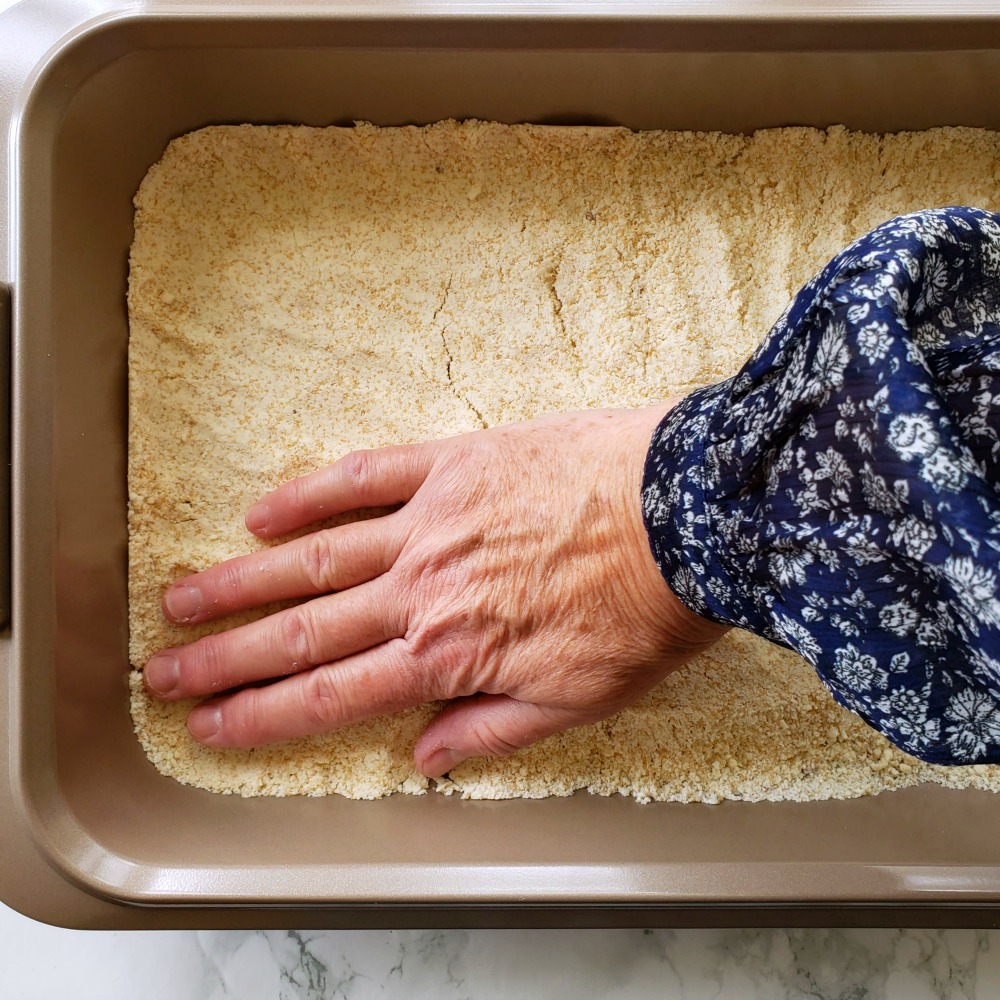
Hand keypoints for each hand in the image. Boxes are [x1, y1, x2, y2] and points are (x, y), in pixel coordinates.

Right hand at [144, 406, 727, 776]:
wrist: (689, 513)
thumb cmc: (644, 611)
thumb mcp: (579, 700)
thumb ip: (492, 732)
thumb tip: (424, 760)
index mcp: (452, 655)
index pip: (332, 695)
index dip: (262, 716)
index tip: (210, 726)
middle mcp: (423, 591)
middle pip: (303, 631)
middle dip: (226, 658)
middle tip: (164, 671)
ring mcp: (432, 522)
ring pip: (315, 558)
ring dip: (243, 582)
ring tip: (182, 598)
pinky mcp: (454, 464)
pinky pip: (366, 476)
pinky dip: (310, 495)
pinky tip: (263, 513)